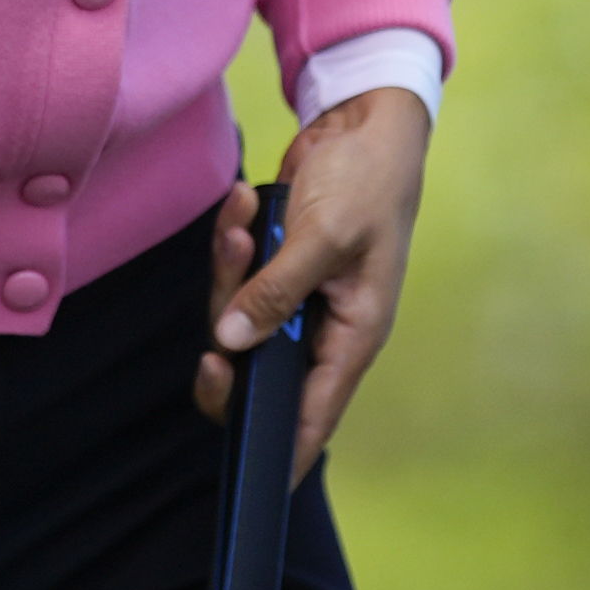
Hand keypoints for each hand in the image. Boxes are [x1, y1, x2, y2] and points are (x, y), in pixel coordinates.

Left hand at [191, 85, 431, 483]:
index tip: (244, 470)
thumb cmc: (367, 180)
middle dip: (229, 334)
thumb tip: (230, 340)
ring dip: (229, 269)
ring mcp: (299, 296)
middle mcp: (326, 326)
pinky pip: (237, 274)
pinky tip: (244, 202)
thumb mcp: (324, 236)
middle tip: (222, 301)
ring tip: (244, 220)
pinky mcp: (278, 266)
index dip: (280, 446)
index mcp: (355, 335)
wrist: (365, 119)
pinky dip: (234, 241)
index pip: (314, 415)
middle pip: (258, 368)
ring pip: (238, 316)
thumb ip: (276, 292)